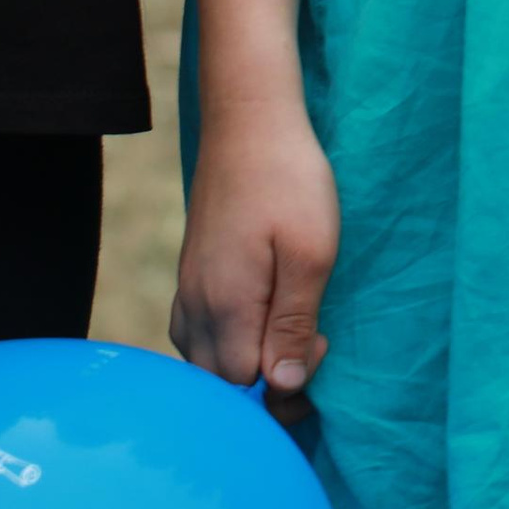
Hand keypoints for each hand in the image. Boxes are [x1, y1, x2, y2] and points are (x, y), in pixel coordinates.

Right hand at [172, 100, 340, 417]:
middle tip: (310, 334)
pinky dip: (223, 340)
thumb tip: (283, 388)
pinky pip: (194, 332)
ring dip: (243, 360)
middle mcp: (196, 306)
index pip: (243, 387)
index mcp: (225, 307)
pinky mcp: (190, 271)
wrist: (249, 119)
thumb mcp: (311, 253)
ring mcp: (187, 288)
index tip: (320, 336)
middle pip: (219, 382)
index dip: (287, 378)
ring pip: (203, 360)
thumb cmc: (289, 180)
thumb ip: (294, 325)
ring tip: (286, 323)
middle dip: (264, 377)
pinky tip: (253, 316)